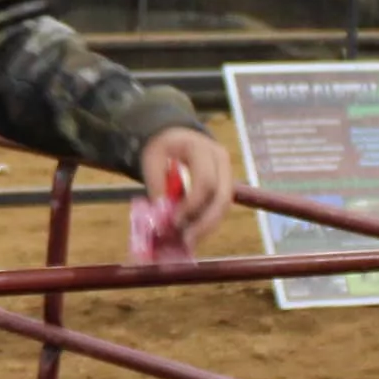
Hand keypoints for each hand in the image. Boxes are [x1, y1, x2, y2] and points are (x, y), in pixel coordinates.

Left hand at [136, 126, 234, 242]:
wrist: (174, 136)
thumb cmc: (161, 148)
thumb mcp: (152, 161)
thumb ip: (157, 187)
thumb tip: (162, 219)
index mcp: (201, 148)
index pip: (205, 181)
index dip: (192, 205)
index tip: (174, 221)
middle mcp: (220, 159)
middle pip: (222, 197)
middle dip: (205, 222)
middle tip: (187, 241)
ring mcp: (226, 172)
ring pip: (224, 205)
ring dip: (207, 226)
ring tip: (188, 242)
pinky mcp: (225, 184)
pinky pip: (220, 207)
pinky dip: (207, 222)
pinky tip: (193, 234)